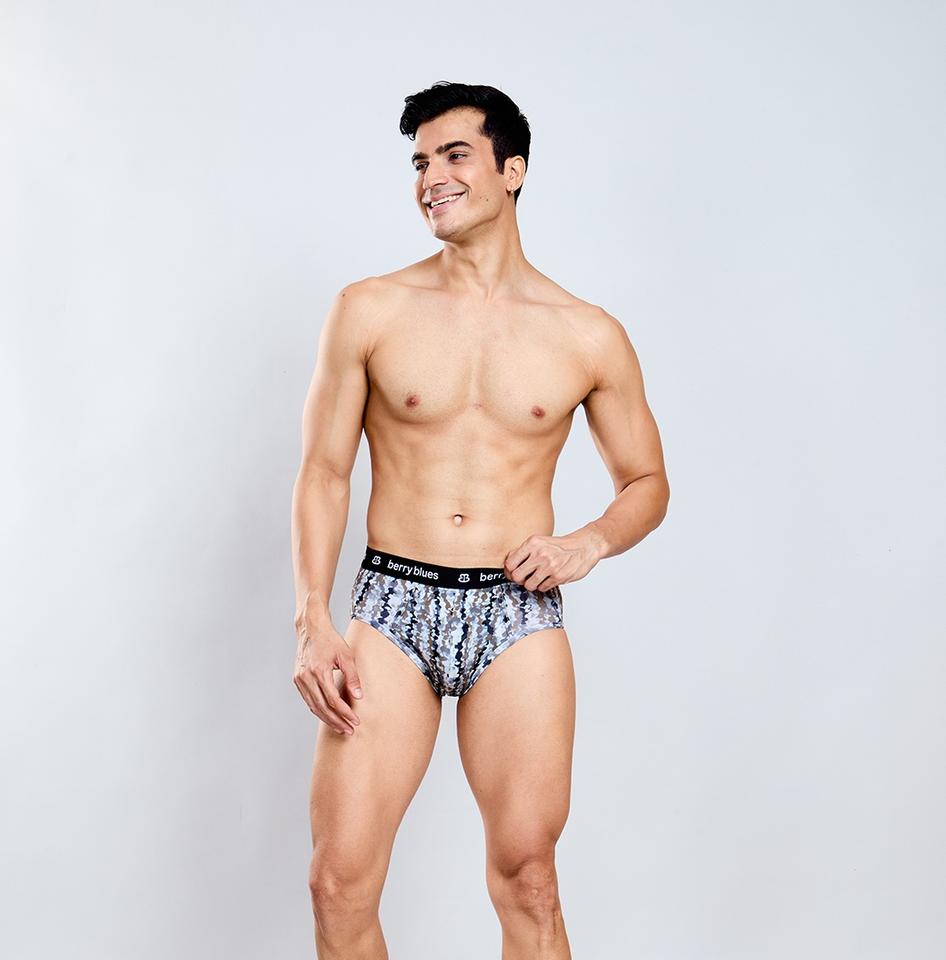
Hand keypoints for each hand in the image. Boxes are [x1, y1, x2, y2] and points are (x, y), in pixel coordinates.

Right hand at [293, 616, 362, 735]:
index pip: (333, 700)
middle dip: (336, 721)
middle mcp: (307, 677)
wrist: (311, 629)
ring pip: (313, 706)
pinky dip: (318, 709)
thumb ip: (353, 677)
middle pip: (322, 707)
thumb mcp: (346, 655)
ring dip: (327, 719)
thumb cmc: (331, 640)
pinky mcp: (297, 679)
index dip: (345, 713)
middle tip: (348, 730)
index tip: (355, 720)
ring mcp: (300, 679)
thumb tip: (358, 697)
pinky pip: (308, 699)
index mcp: (320, 671)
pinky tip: (328, 715)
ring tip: (340, 727)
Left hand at [503, 527, 603, 591]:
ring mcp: (549, 566)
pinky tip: (549, 579)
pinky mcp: (558, 576)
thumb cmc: (562, 546)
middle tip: (524, 578)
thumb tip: (509, 564)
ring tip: (538, 579)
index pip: (510, 562)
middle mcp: (539, 554)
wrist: (584, 546)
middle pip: (517, 576)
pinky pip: (542, 588)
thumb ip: (526, 551)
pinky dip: (544, 586)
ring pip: (528, 585)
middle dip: (519, 580)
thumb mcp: (541, 542)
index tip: (513, 572)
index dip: (509, 570)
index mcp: (533, 543)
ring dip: (532, 584)